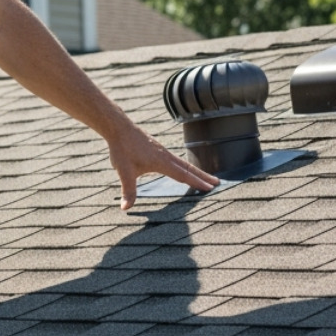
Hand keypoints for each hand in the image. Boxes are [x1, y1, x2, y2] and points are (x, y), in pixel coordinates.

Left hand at [106, 122, 220, 210]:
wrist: (118, 127)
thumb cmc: (122, 148)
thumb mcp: (124, 171)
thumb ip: (128, 190)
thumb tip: (125, 208)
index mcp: (161, 162)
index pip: (183, 175)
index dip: (196, 183)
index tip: (210, 188)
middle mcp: (165, 156)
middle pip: (188, 168)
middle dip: (203, 176)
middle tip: (217, 183)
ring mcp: (162, 151)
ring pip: (183, 162)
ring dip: (195, 170)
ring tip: (205, 176)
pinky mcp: (157, 148)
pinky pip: (176, 159)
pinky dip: (185, 165)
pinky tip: (183, 167)